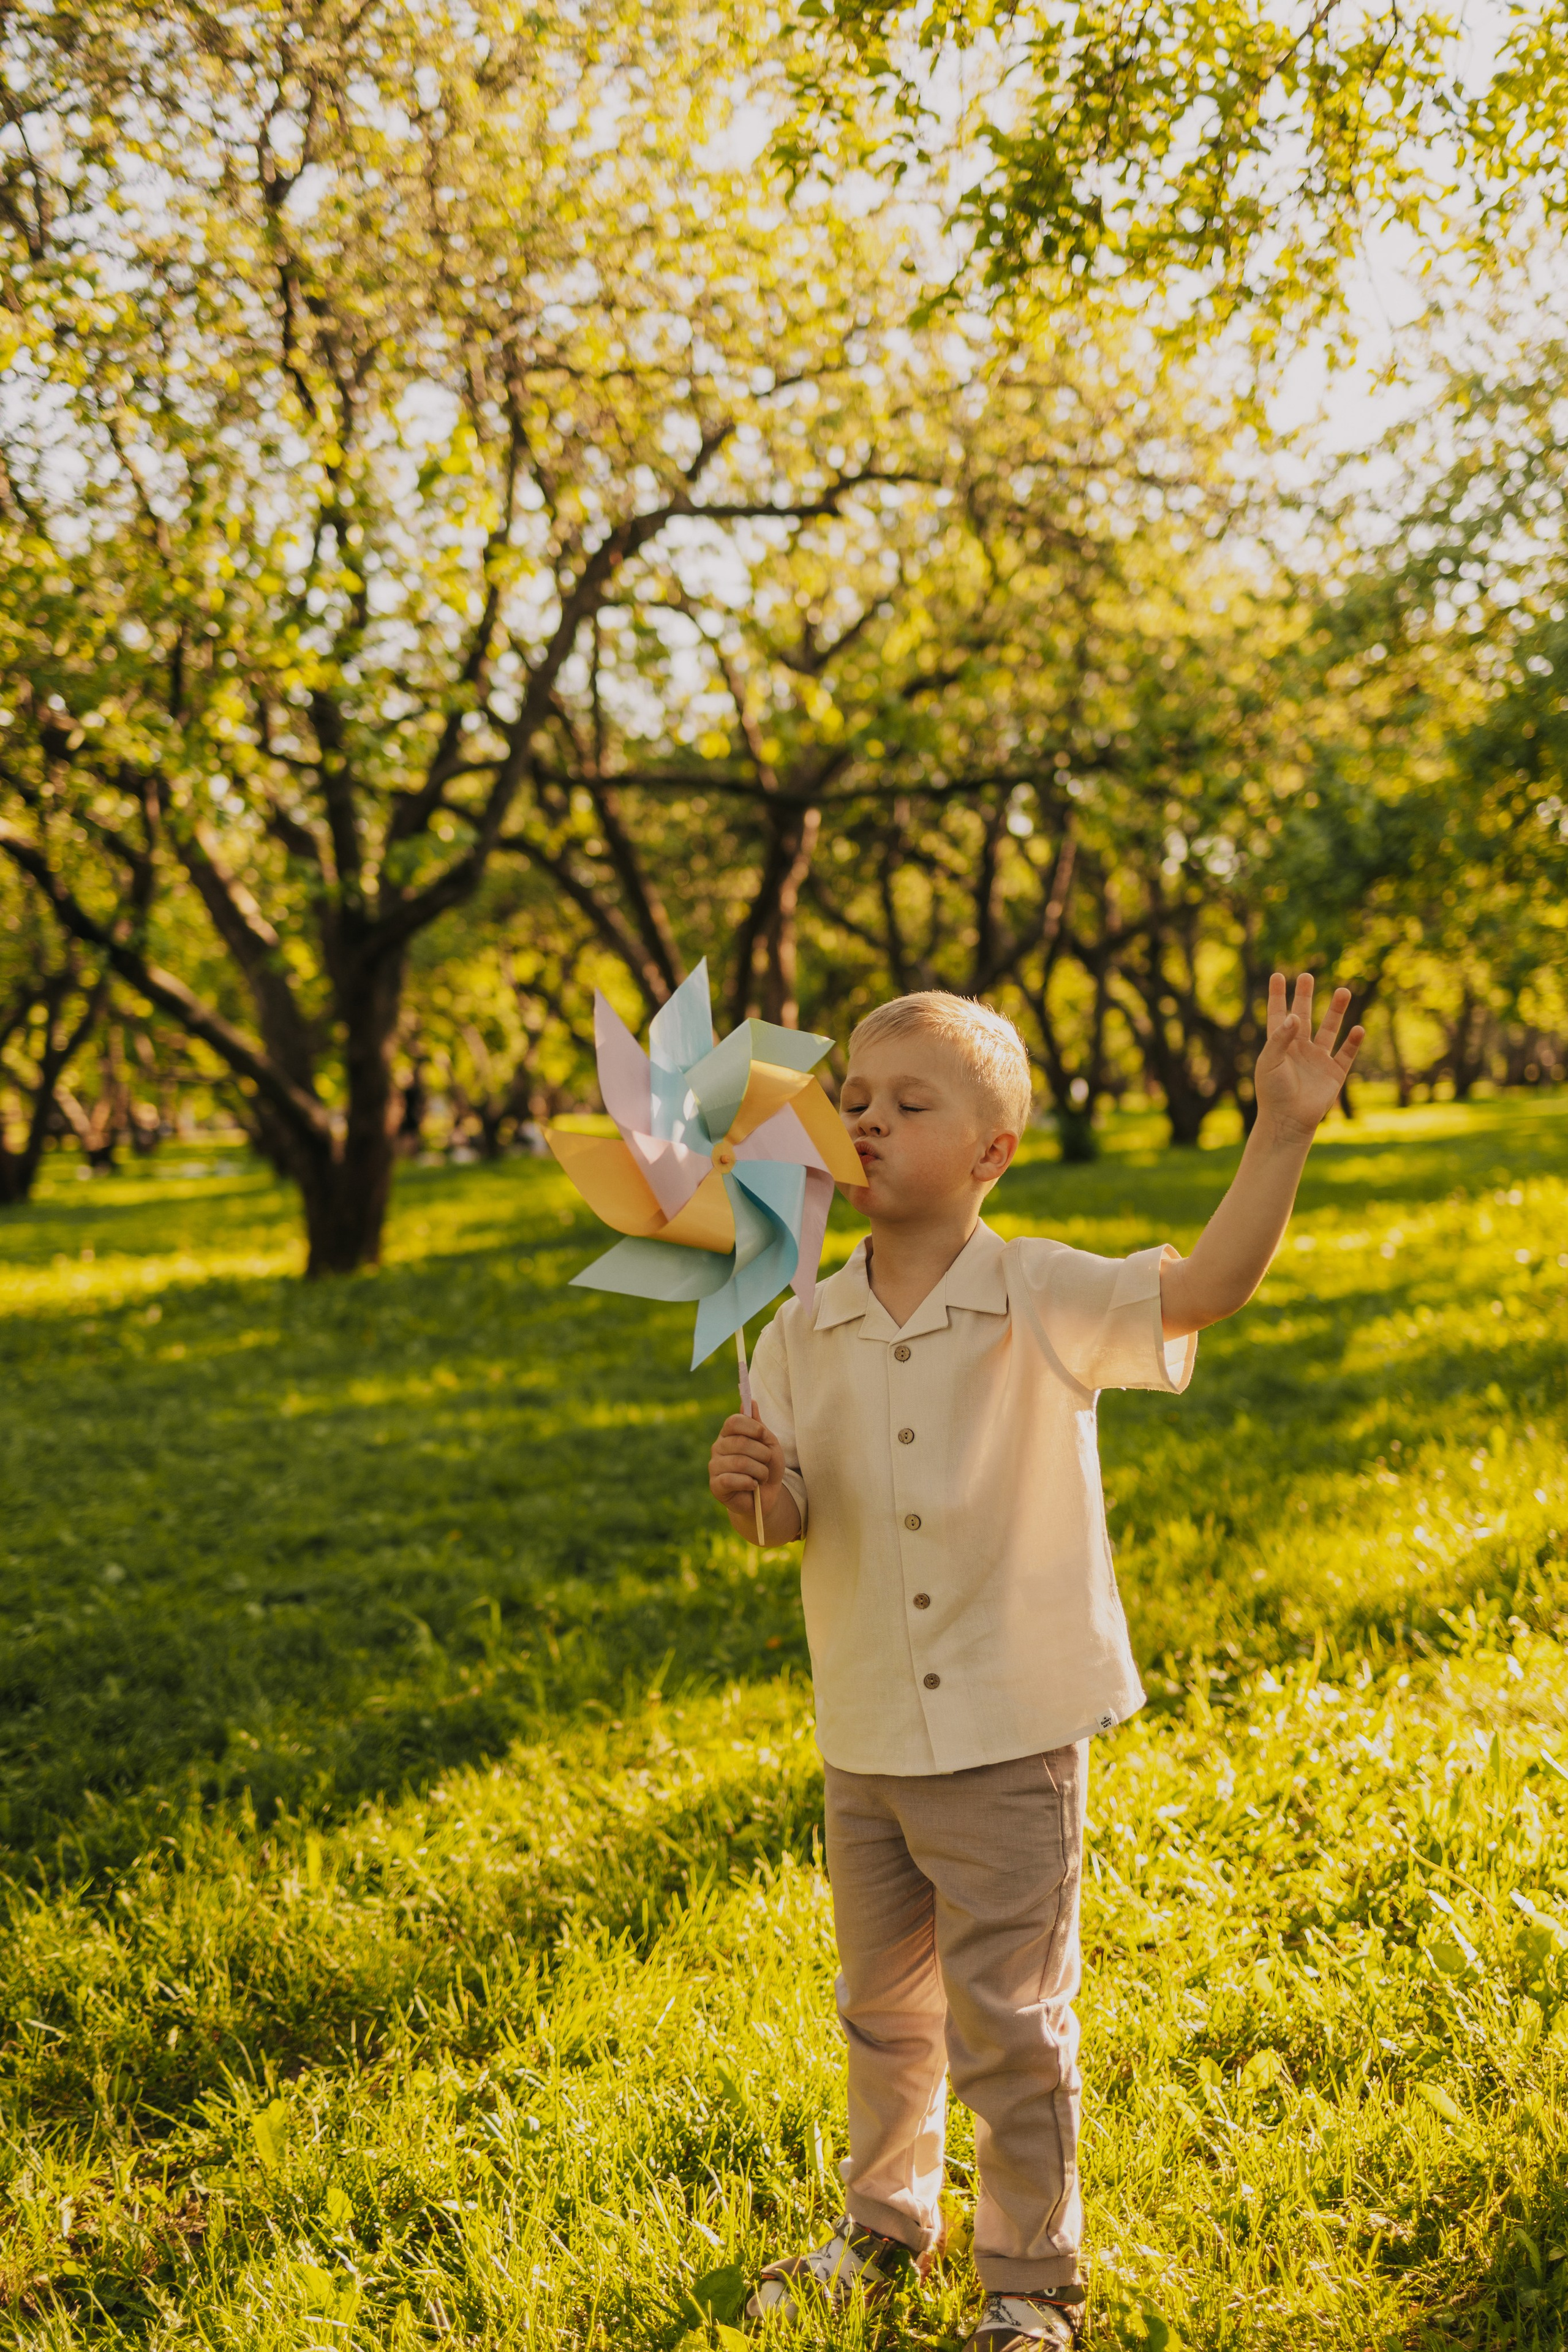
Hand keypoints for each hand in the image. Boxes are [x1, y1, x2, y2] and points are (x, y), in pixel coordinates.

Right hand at [708, 1413, 786, 1532]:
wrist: (767, 1497)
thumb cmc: (767, 1468)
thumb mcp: (769, 1445)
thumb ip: (759, 1425)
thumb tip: (750, 1402)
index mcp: (729, 1434)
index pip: (734, 1421)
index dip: (753, 1427)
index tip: (764, 1436)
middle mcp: (718, 1447)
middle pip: (740, 1442)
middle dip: (762, 1454)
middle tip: (766, 1463)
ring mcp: (714, 1466)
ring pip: (739, 1462)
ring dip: (759, 1471)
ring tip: (761, 1477)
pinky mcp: (715, 1485)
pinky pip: (731, 1479)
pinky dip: (749, 1483)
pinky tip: (753, 1486)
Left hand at [1253, 973, 1363, 1135]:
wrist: (1288, 1121)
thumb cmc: (1273, 1092)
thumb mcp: (1270, 1062)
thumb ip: (1280, 1037)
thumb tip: (1294, 1015)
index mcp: (1280, 1045)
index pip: (1278, 1015)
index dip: (1278, 996)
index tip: (1277, 975)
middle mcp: (1299, 1049)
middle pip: (1305, 1016)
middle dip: (1306, 997)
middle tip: (1307, 975)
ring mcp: (1318, 1059)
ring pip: (1329, 1029)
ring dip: (1336, 1011)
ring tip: (1343, 991)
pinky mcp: (1334, 1073)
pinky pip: (1346, 1054)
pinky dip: (1353, 1042)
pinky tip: (1357, 1029)